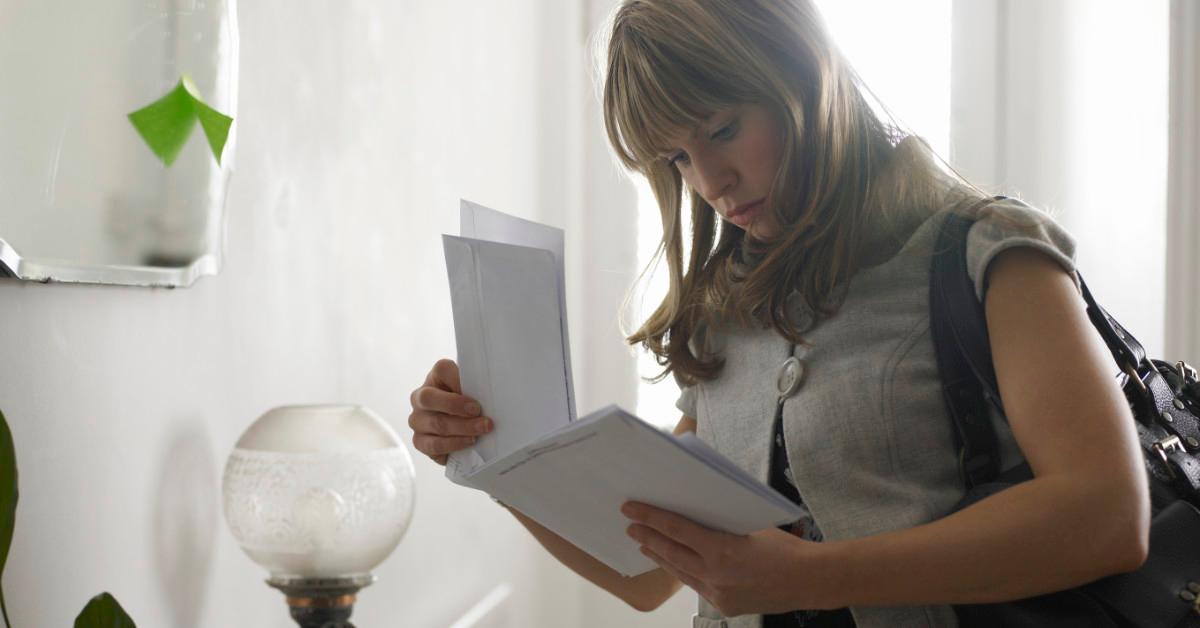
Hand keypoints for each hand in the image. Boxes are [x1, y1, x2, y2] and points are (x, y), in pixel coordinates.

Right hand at [408, 359, 492, 464]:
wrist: (460, 427)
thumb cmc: (468, 403)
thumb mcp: (472, 391)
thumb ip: (475, 388)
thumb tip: (489, 396)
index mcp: (434, 378)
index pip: (441, 370)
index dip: (458, 380)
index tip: (475, 395)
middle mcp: (419, 397)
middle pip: (429, 399)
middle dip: (457, 407)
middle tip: (481, 415)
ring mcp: (417, 420)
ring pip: (436, 424)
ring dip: (462, 429)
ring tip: (480, 432)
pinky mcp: (419, 441)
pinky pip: (434, 445)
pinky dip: (454, 445)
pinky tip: (468, 443)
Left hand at [622, 501, 827, 616]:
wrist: (808, 581)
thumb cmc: (784, 548)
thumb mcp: (749, 525)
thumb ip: (721, 524)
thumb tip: (697, 513)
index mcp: (720, 549)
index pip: (676, 529)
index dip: (650, 517)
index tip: (631, 509)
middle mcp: (714, 574)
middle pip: (670, 551)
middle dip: (647, 536)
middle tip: (629, 524)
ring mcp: (717, 593)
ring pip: (679, 571)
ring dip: (659, 556)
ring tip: (643, 544)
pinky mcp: (723, 605)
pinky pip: (696, 585)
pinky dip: (681, 571)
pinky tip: (673, 563)